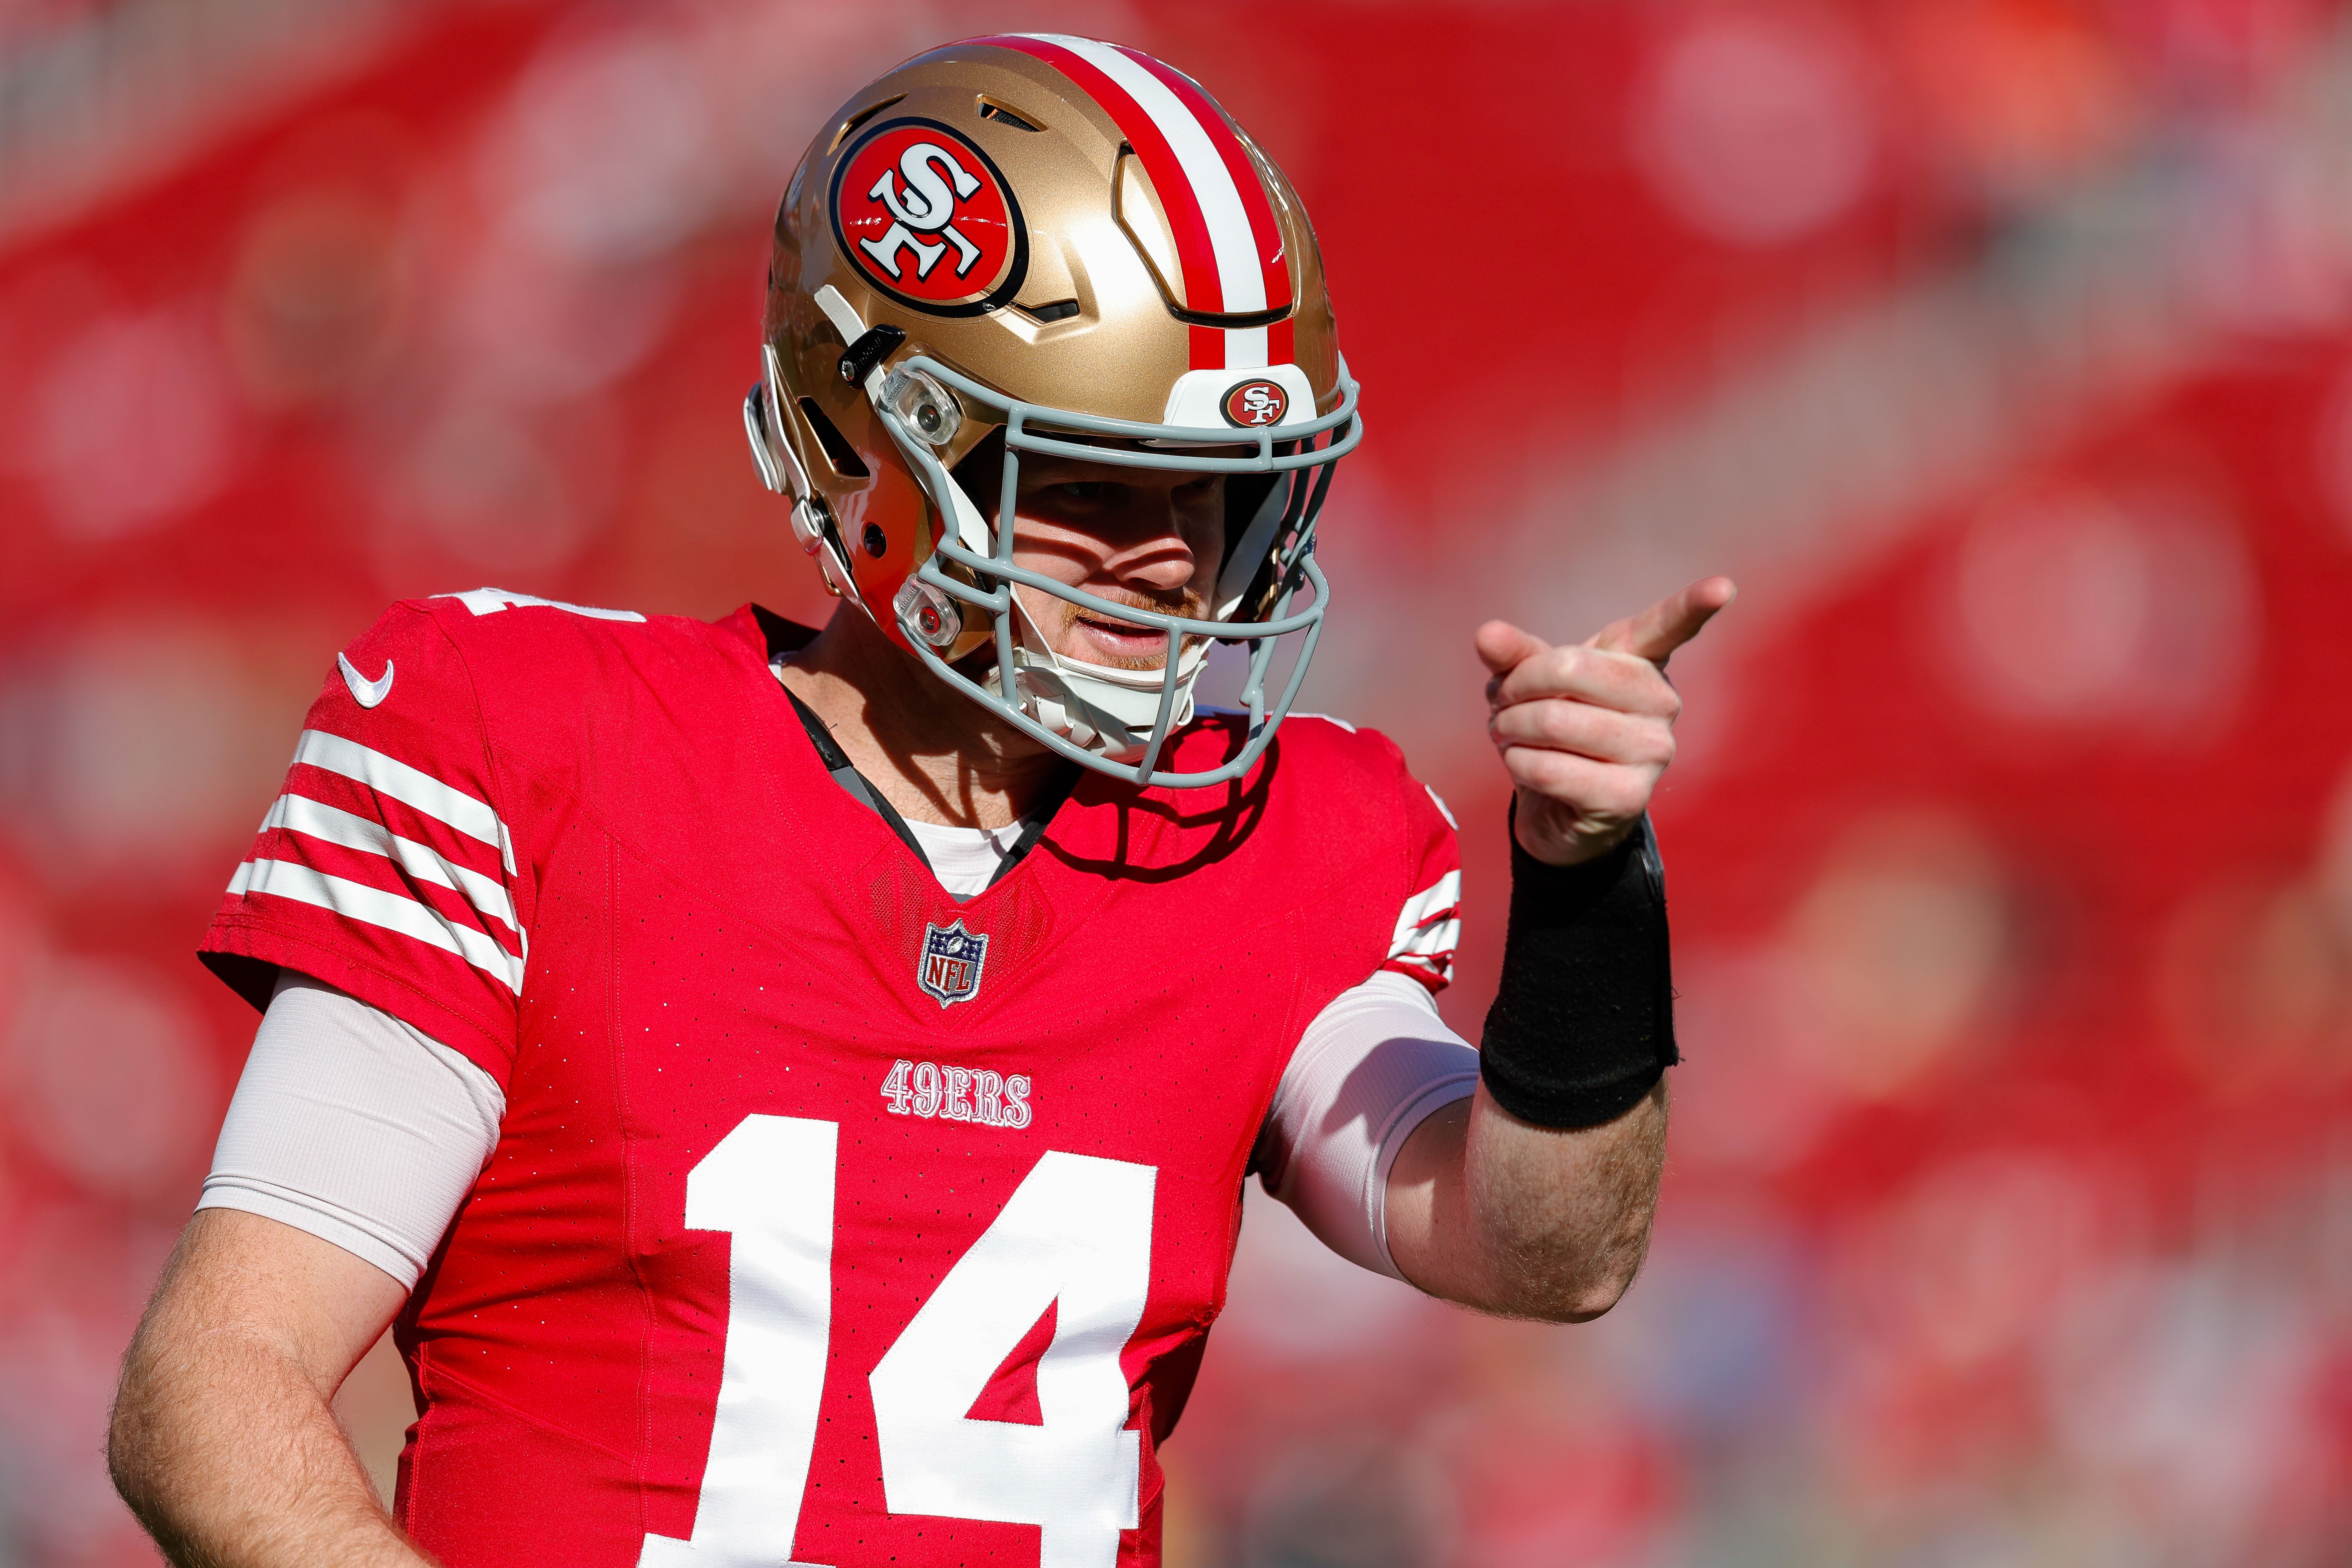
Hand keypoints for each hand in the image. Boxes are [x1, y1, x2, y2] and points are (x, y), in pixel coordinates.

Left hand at [1476, 576, 1736, 866]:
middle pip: (1569, 669)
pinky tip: (1522, 765)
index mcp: (1641, 662)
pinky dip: (1518, 763)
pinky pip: (1550, 767)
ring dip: (1510, 727)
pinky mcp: (1629, 796)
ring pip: (1553, 720)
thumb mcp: (1531, 684)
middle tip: (1501, 704)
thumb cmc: (1553, 730)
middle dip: (1515, 687)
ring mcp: (1653, 751)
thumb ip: (1514, 655)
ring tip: (1507, 734)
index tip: (1723, 586)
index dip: (1695, 604)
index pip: (1670, 626)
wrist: (1558, 806)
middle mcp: (1661, 702)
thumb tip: (1487, 634)